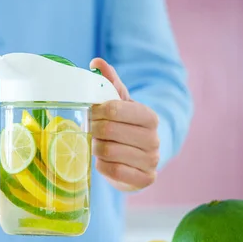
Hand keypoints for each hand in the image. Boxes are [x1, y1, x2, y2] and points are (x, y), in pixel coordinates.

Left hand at [90, 58, 159, 191]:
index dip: (96, 111)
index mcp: (149, 116)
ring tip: (96, 144)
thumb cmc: (125, 127)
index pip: (114, 109)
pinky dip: (101, 165)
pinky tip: (101, 160)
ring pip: (108, 151)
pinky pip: (112, 171)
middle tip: (88, 130)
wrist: (137, 159)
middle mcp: (154, 139)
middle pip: (108, 130)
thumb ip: (110, 83)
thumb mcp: (119, 104)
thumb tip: (96, 62)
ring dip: (95, 148)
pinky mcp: (144, 179)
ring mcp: (152, 161)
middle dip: (92, 130)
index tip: (89, 113)